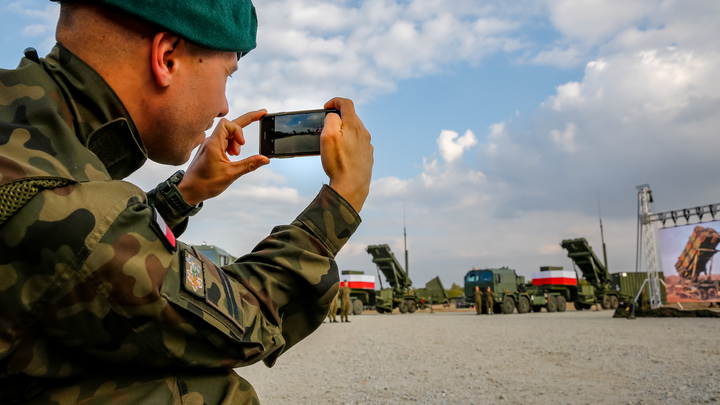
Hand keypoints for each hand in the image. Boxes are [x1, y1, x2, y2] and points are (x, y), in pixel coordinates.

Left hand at [178, 110, 269, 205]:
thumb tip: (265, 159)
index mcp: (213, 144)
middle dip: (247, 120)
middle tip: (262, 114)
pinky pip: (223, 140)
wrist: (189, 191)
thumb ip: (249, 165)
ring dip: (236, 140)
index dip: (238, 130)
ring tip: (236, 155)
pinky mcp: (209, 149)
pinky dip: (231, 144)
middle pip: (230, 124)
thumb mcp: (231, 174)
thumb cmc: (205, 184)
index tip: (242, 144)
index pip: (227, 124)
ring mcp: (209, 144)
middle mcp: (210, 141)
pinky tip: (232, 156)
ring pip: (227, 133)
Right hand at [321, 98, 373, 212]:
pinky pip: (358, 144)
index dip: (334, 101)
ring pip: (355, 131)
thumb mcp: (328, 136)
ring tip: (333, 142)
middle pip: (351, 117)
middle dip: (338, 118)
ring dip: (345, 131)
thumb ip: (331, 119)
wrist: (351, 186)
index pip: (346, 103)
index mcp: (353, 125)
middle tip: (326, 126)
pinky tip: (342, 154)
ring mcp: (367, 145)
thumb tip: (334, 115)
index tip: (325, 108)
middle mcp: (363, 133)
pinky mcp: (367, 156)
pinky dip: (350, 144)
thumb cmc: (338, 162)